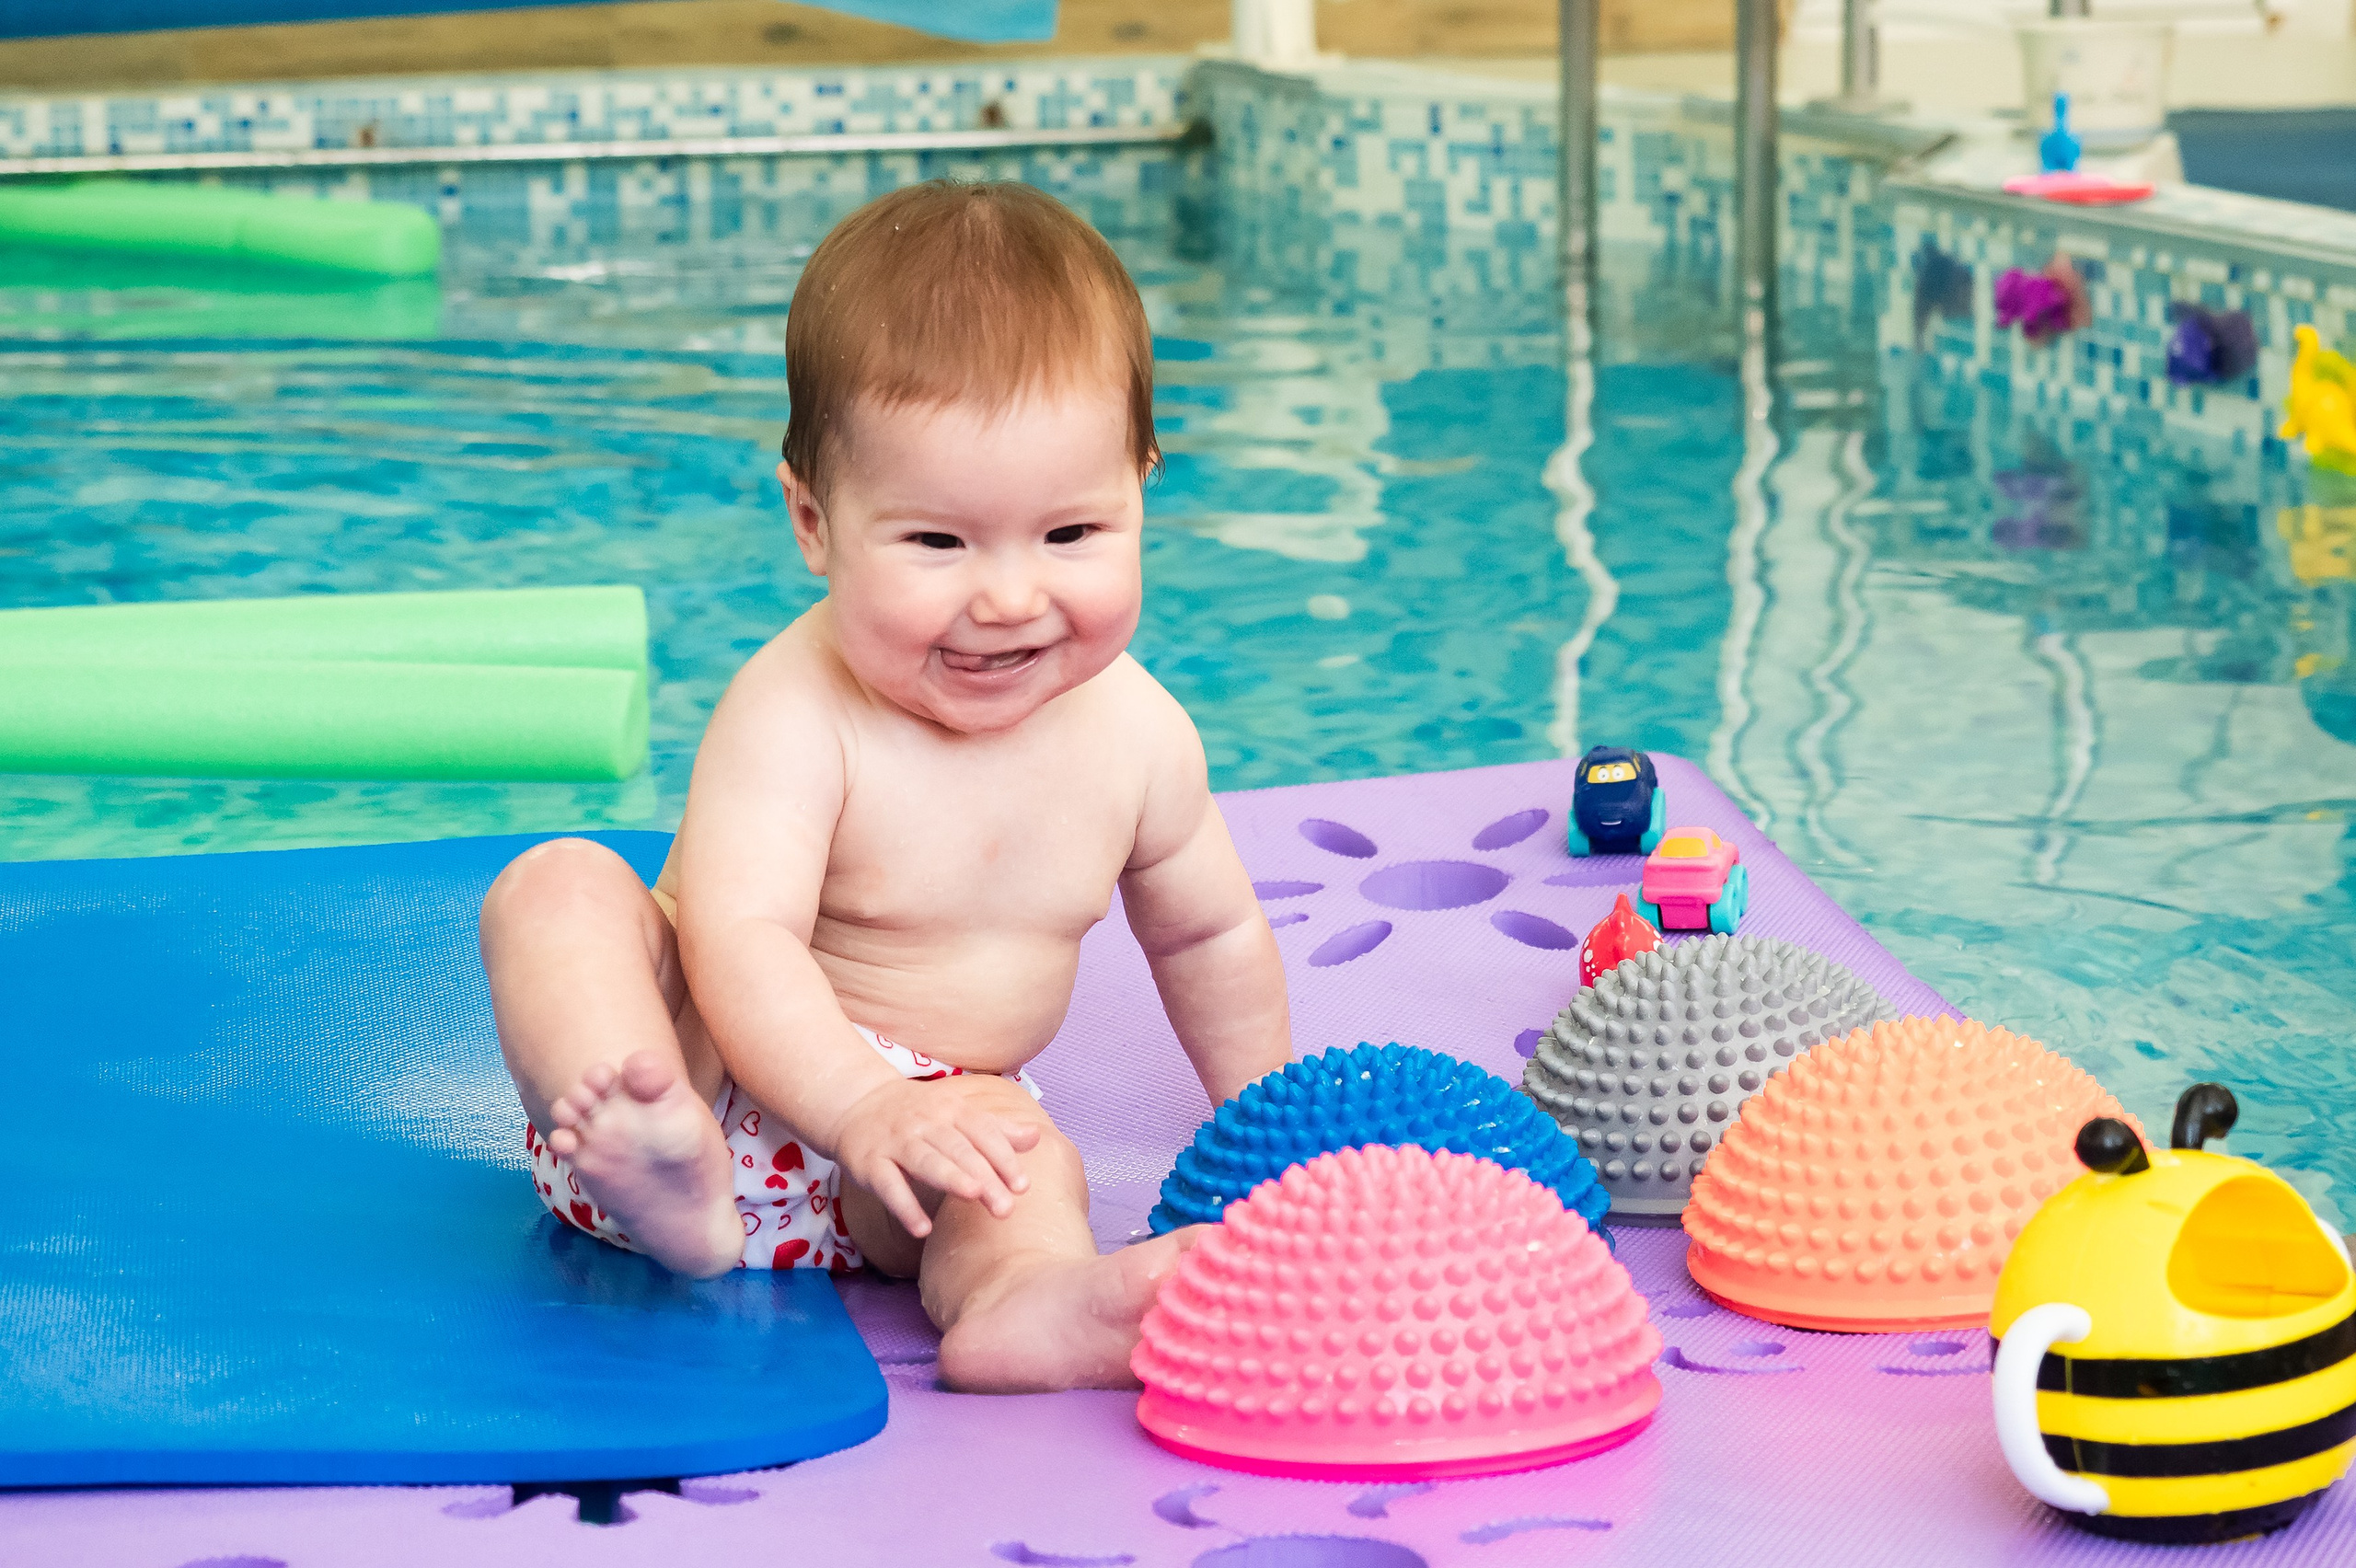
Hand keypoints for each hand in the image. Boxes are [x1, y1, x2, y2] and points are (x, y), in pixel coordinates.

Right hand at [833, 1075, 1042, 1236]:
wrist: (856, 1103)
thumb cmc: (918, 1114)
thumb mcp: (956, 1112)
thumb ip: (995, 1128)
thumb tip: (1036, 1137)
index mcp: (951, 1110)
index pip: (982, 1132)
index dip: (1003, 1157)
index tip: (1023, 1186)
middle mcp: (925, 1122)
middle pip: (959, 1150)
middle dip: (984, 1176)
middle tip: (1006, 1208)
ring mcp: (895, 1142)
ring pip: (926, 1161)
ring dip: (950, 1178)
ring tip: (973, 1196)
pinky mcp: (869, 1163)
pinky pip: (888, 1185)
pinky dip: (904, 1207)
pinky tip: (922, 1230)